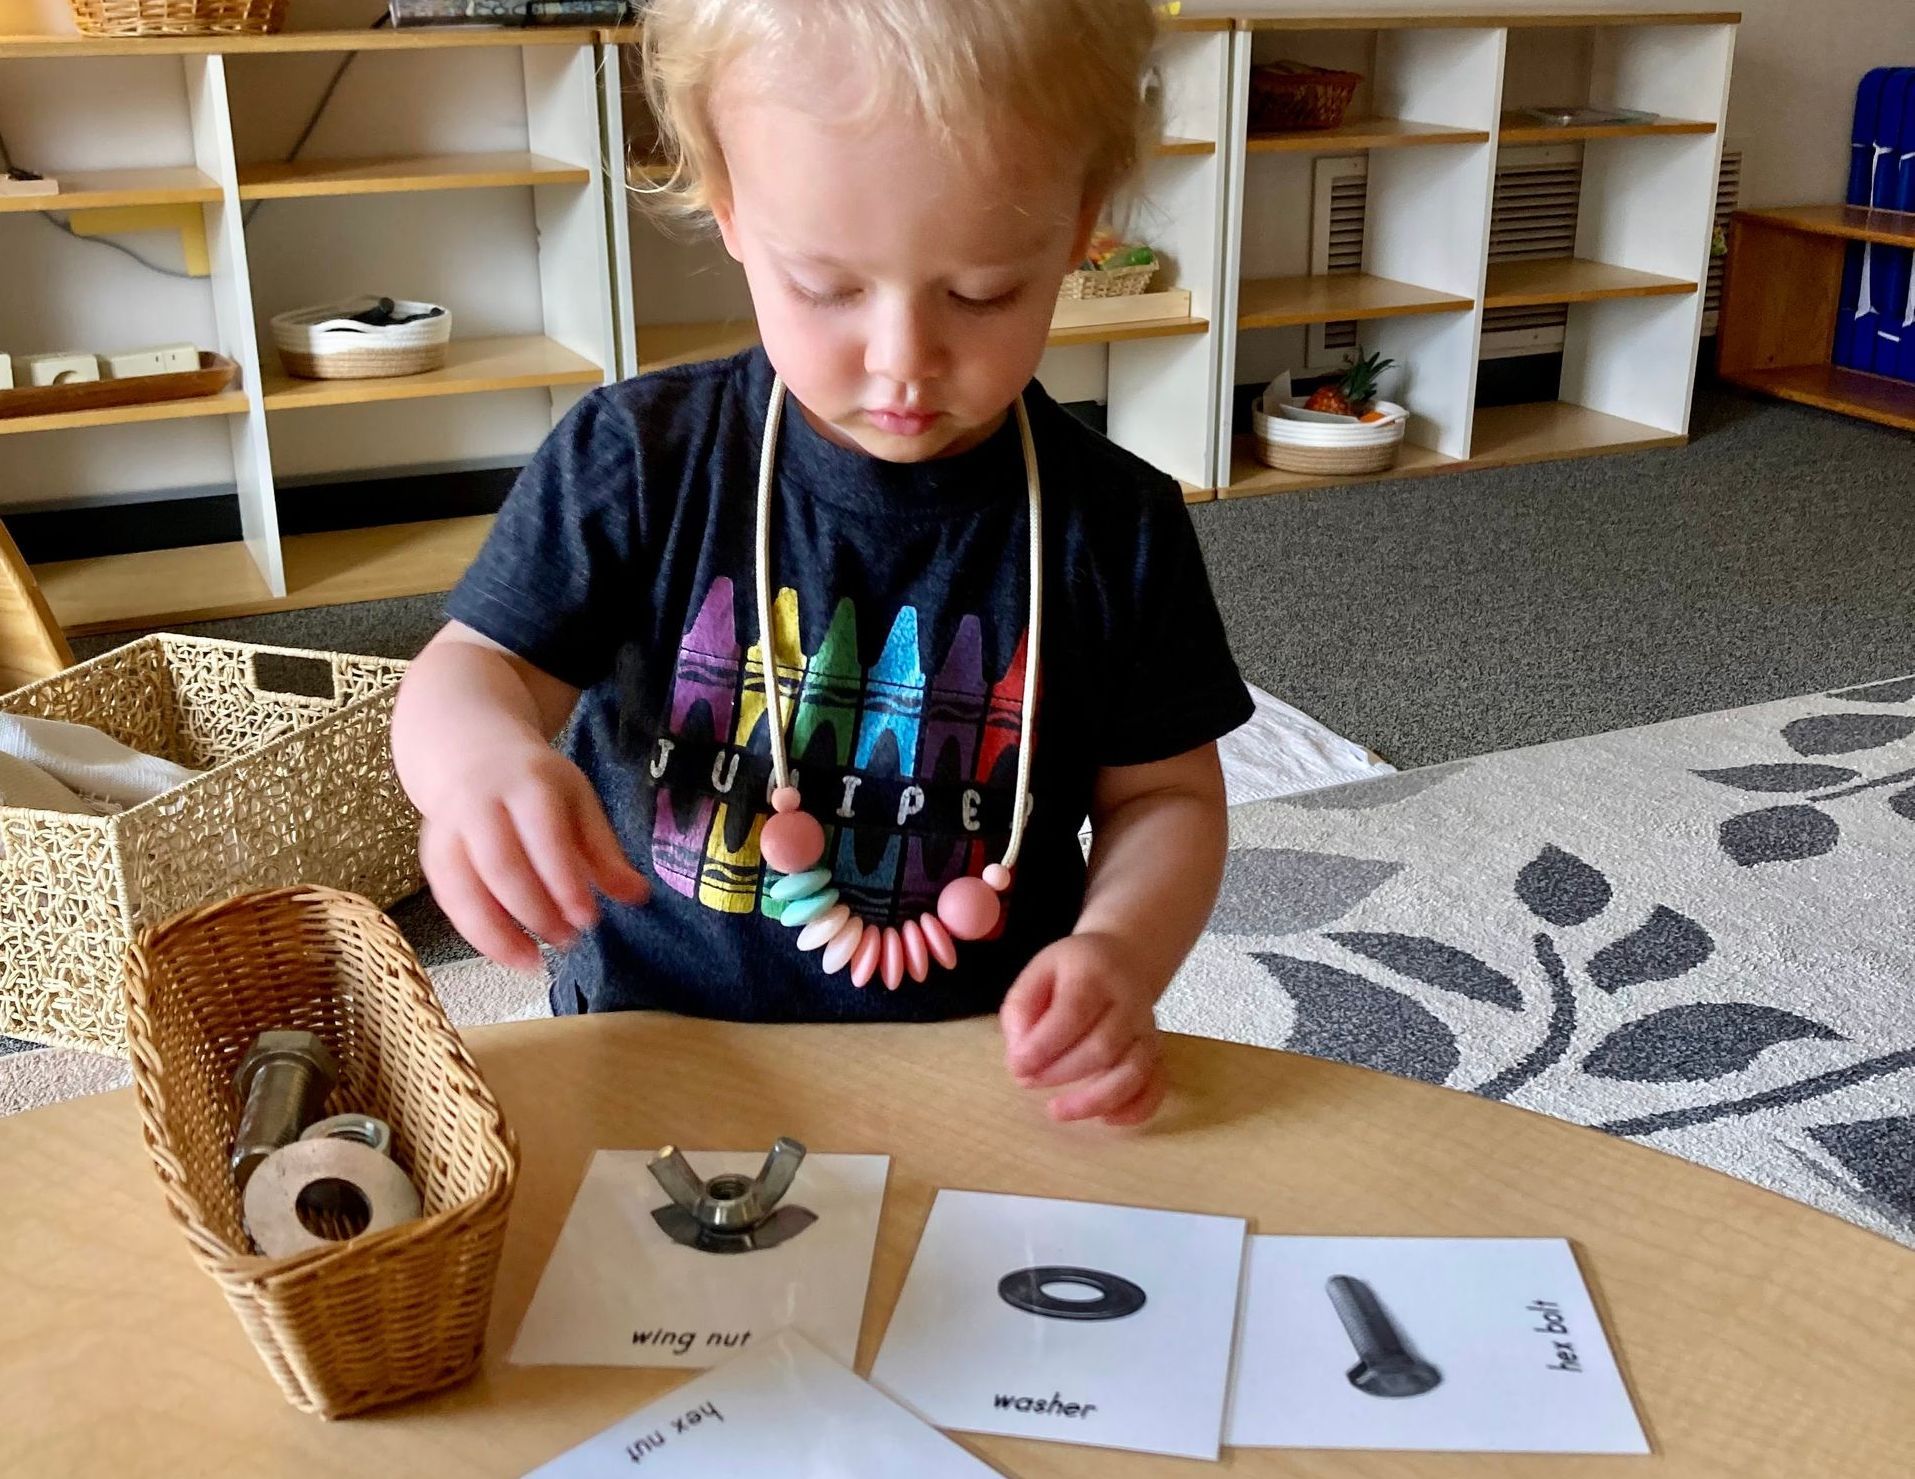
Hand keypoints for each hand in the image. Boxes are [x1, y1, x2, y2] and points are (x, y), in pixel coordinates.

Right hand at [419, 738, 648, 972]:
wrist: (471, 756)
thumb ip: (604, 851)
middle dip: (534, 911)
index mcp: (528, 785)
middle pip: (500, 865)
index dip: (564, 882)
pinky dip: (475, 933)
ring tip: (533, 963)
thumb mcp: (578, 803)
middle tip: (566, 940)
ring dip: (497, 934)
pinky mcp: (432, 856)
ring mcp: (449, 830)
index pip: (544, 837)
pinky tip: (506, 952)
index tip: (588, 919)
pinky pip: (448, 900)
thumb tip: (638, 895)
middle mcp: (480, 805)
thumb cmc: (535, 786)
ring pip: (462, 888)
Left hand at [998, 932, 1166, 1125]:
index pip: (1074, 1011)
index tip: (1017, 1066)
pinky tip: (1105, 1118)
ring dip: (1093, 1100)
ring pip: (1132, 1072)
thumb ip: (1021, 1009)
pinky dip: (1135, 1109)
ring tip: (1057, 1110)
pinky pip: (1156, 1087)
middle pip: (1102, 1047)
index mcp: (1095, 974)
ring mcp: (1148, 1030)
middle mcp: (1129, 1002)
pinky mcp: (1158, 1054)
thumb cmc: (1074, 971)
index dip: (1044, 1045)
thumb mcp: (1038, 972)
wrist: (1126, 960)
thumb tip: (1020, 1056)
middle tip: (1027, 1081)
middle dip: (1059, 1073)